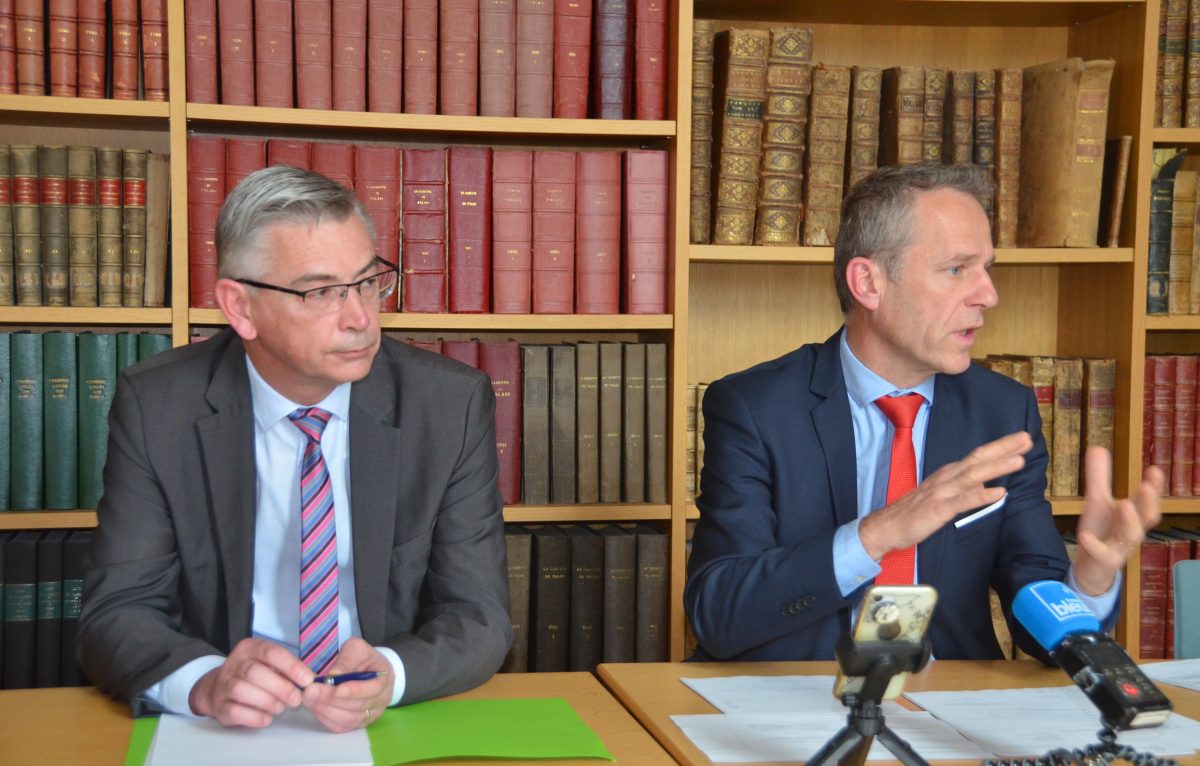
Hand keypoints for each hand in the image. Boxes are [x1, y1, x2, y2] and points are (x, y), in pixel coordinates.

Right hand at [188, 637, 313, 727]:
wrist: (220, 689)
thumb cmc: (256, 676)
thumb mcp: (270, 665)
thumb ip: (287, 670)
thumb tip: (309, 682)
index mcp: (249, 648)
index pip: (271, 652)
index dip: (292, 667)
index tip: (307, 681)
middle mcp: (234, 663)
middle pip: (255, 672)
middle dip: (281, 688)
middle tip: (296, 699)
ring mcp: (223, 685)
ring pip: (242, 691)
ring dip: (268, 702)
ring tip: (280, 708)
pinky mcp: (219, 706)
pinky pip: (235, 712)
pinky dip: (255, 717)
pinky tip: (267, 718)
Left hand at [302, 638, 394, 732]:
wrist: (370, 671)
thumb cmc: (364, 658)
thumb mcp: (357, 649)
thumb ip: (347, 660)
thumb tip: (333, 675)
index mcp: (385, 679)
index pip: (373, 689)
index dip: (354, 691)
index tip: (335, 689)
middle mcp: (380, 701)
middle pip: (357, 706)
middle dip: (331, 699)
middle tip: (310, 691)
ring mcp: (369, 715)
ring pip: (348, 719)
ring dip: (326, 710)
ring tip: (308, 698)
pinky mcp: (356, 724)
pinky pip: (340, 726)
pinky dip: (325, 718)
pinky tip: (314, 707)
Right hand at [858, 431, 1031, 559]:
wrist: (887, 526)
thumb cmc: (913, 512)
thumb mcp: (941, 496)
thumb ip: (963, 489)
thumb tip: (985, 486)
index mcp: (948, 474)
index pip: (977, 457)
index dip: (999, 447)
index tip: (1020, 439)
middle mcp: (946, 478)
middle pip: (978, 459)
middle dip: (1003, 448)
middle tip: (1025, 438)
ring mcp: (942, 492)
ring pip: (973, 476)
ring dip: (996, 467)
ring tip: (1019, 460)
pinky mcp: (939, 509)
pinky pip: (963, 501)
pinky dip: (981, 496)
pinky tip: (999, 492)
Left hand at [1072, 446, 1164, 595]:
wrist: (1090, 567)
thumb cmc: (1100, 532)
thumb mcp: (1097, 502)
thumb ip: (1099, 477)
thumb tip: (1098, 446)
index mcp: (1131, 516)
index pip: (1147, 500)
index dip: (1153, 487)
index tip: (1154, 470)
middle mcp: (1130, 531)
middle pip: (1146, 518)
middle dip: (1148, 502)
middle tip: (1147, 486)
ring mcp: (1119, 548)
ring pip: (1131, 537)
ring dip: (1130, 521)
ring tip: (1124, 504)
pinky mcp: (1104, 561)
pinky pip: (1103, 555)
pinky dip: (1095, 545)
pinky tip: (1085, 535)